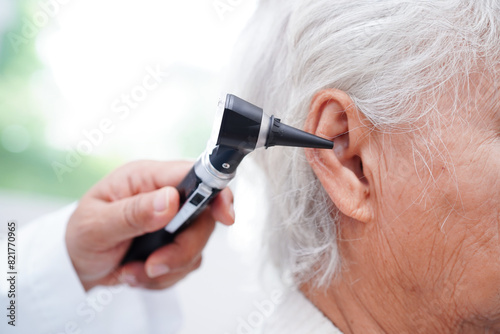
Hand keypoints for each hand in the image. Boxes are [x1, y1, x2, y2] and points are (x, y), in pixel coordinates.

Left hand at [65, 160, 234, 290]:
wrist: (76, 266)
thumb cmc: (80, 237)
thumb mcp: (96, 224)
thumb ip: (134, 212)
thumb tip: (171, 200)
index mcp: (146, 178)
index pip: (195, 175)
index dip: (215, 192)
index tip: (225, 216)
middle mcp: (164, 196)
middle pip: (203, 218)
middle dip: (182, 249)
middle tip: (153, 265)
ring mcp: (173, 222)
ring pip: (197, 246)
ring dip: (167, 268)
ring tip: (132, 271)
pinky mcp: (174, 245)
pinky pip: (186, 265)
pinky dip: (163, 278)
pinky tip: (136, 274)